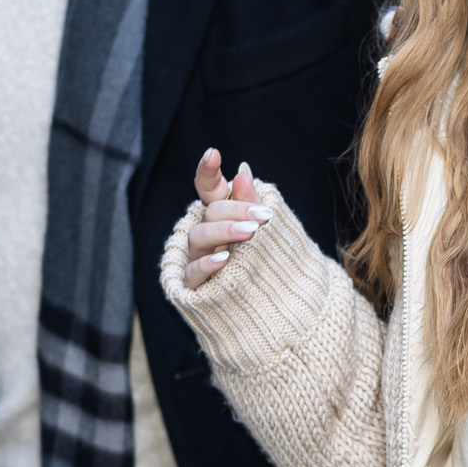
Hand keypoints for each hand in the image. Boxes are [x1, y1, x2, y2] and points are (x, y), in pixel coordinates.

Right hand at [183, 149, 269, 288]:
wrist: (274, 313)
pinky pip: (193, 272)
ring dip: (225, 231)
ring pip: (199, 237)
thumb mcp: (266, 233)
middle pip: (210, 212)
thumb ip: (251, 204)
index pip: (209, 189)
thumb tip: (242, 170)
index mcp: (222, 216)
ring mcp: (198, 259)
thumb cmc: (268, 267)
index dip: (207, 171)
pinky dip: (208, 264)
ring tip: (252, 233)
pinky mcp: (195, 286)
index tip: (213, 153)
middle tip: (264, 217)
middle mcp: (206, 235)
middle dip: (236, 210)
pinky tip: (225, 259)